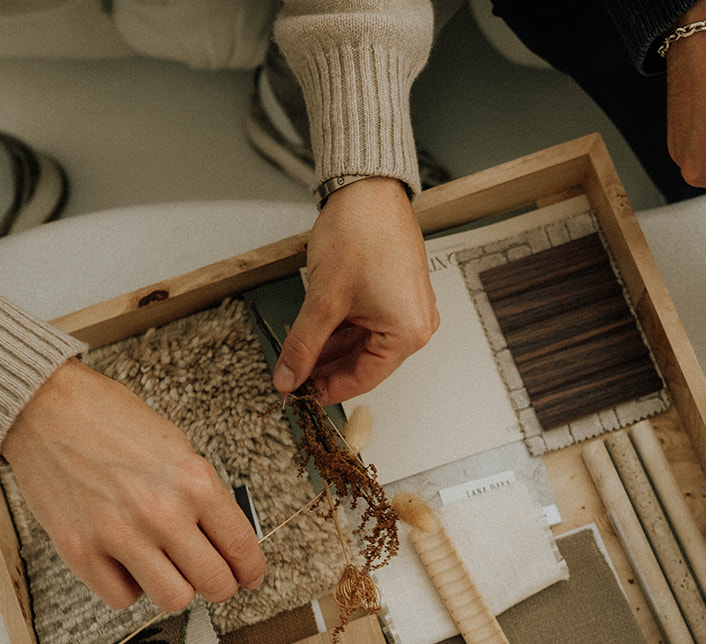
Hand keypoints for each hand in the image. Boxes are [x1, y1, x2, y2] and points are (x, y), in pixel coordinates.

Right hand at [0, 358, 265, 610]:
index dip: (250, 571)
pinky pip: (122, 598)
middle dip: (220, 586)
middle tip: (213, 579)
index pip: (241, 547)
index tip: (248, 577)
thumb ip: (202, 494)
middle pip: (215, 583)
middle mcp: (162, 512)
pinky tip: (126, 563)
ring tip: (166, 569)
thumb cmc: (109, 420)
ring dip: (176, 588)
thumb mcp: (176, 447)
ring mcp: (120, 535)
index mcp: (194, 482)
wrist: (45, 407)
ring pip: (174, 599)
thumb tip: (223, 538)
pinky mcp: (80, 551)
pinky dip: (128, 587)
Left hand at [272, 176, 438, 401]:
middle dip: (327, 366)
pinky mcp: (400, 293)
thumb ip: (304, 345)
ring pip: (365, 343)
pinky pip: (371, 323)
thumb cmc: (359, 233)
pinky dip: (344, 328)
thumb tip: (288, 378)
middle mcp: (417, 324)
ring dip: (333, 347)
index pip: (363, 378)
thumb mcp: (323, 299)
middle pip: (366, 362)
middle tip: (293, 373)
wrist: (369, 189)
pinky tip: (317, 330)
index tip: (298, 393)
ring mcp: (410, 308)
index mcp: (408, 333)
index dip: (326, 388)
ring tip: (300, 349)